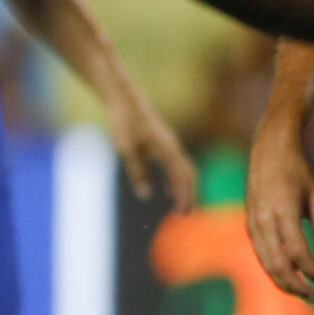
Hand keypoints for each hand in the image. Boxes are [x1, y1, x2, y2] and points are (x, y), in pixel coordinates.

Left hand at [105, 85, 196, 213]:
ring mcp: (169, 144)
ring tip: (177, 205)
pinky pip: (175, 164)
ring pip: (183, 169)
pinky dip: (174, 178)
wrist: (126, 101)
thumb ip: (137, 173)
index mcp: (168, 151)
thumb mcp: (127, 151)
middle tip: (183, 213)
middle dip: (188, 194)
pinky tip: (165, 188)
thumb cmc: (125, 124)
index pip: (183, 178)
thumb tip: (146, 196)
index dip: (185, 196)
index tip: (182, 213)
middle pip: (188, 175)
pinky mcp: (162, 143)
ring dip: (182, 188)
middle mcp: (173, 148)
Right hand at [246, 108, 313, 299]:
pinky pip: (260, 254)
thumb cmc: (297, 171)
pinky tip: (287, 275)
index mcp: (281, 213)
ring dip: (283, 281)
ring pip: (265, 263)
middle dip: (296, 285)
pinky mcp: (249, 225)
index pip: (299, 254)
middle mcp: (262, 221)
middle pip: (277, 265)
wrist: (267, 151)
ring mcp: (252, 224)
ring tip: (301, 291)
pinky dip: (273, 269)